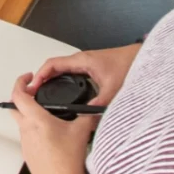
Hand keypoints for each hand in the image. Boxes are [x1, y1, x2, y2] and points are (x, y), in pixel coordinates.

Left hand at [11, 74, 95, 173]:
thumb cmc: (69, 160)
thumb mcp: (81, 132)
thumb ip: (87, 115)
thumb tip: (93, 107)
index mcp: (36, 120)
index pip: (18, 95)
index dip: (20, 82)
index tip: (28, 78)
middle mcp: (26, 130)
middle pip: (14, 107)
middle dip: (22, 97)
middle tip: (34, 93)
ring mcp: (25, 143)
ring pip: (21, 122)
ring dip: (29, 115)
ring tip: (46, 114)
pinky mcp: (27, 154)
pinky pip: (26, 136)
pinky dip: (33, 130)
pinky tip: (48, 134)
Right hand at [28, 43, 142, 106]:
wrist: (140, 58)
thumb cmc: (128, 65)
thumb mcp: (113, 87)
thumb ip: (101, 102)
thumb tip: (88, 116)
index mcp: (81, 60)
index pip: (52, 64)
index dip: (40, 75)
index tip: (33, 86)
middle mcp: (80, 60)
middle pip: (53, 67)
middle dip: (42, 78)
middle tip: (34, 92)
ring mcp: (85, 63)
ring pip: (61, 69)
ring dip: (51, 78)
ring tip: (44, 92)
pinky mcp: (90, 67)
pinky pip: (69, 72)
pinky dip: (61, 79)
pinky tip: (63, 90)